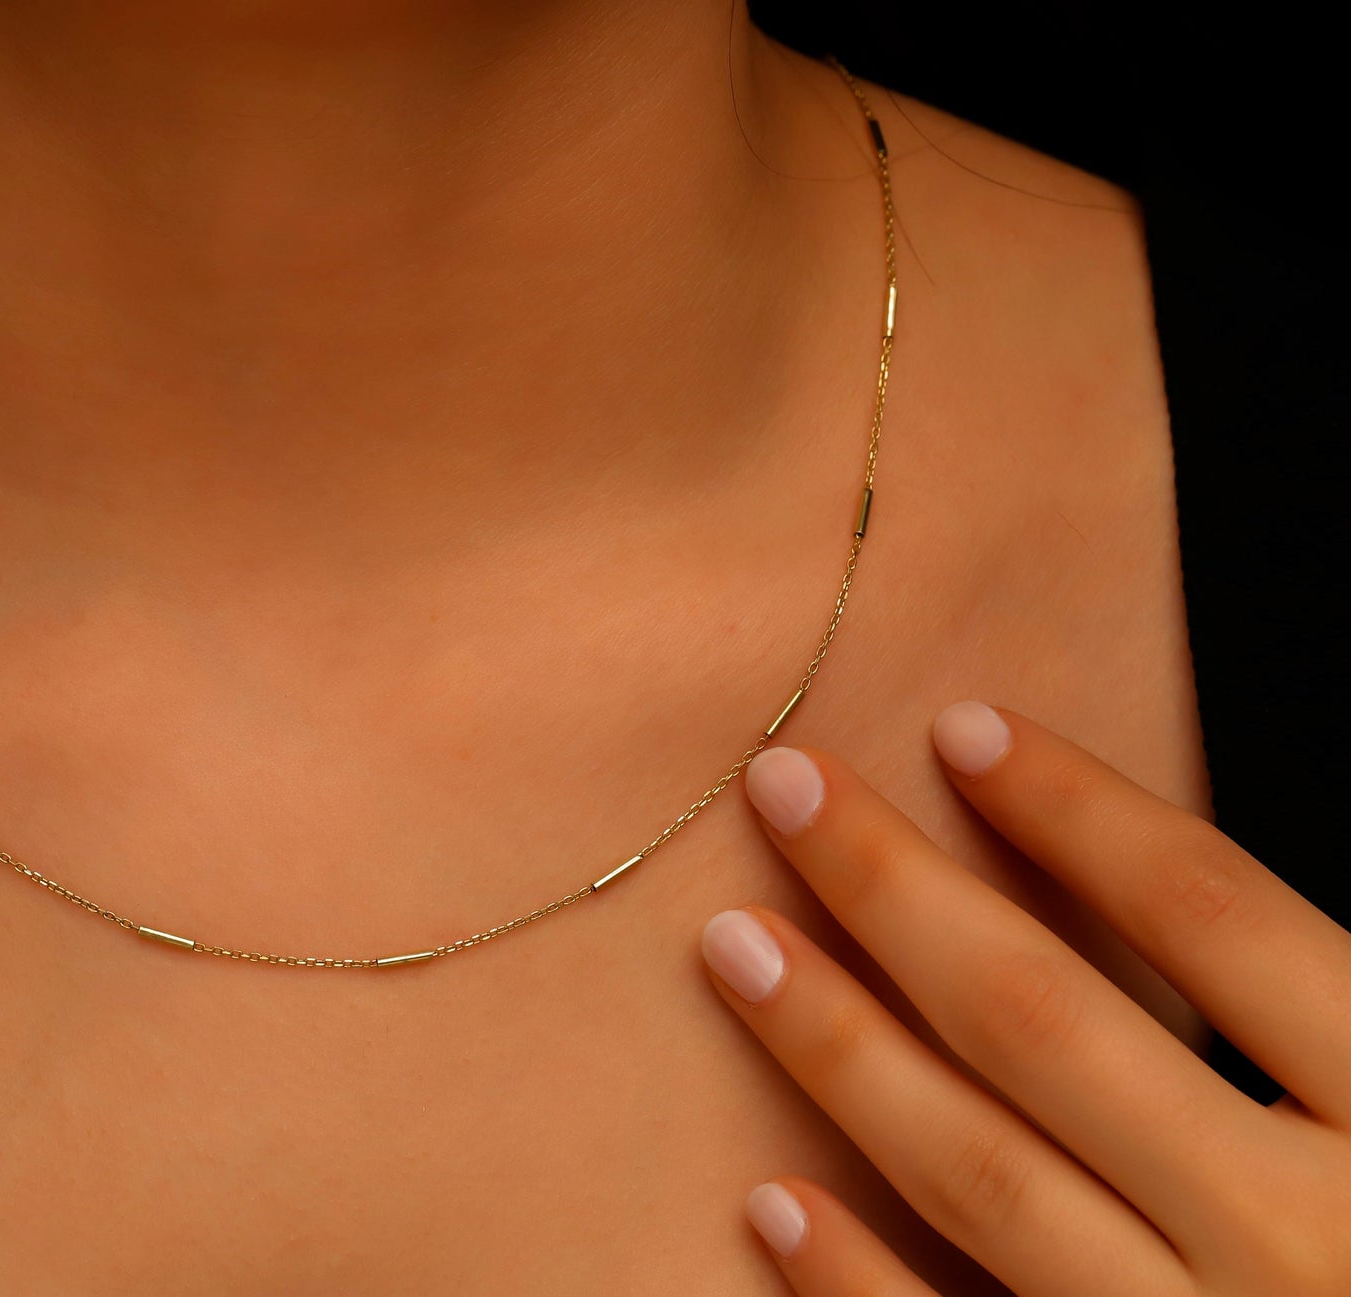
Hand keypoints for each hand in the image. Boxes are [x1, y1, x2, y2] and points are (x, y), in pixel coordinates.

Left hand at [702, 703, 1349, 1295]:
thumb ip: (1339, 1003)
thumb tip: (1183, 882)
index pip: (1219, 918)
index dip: (1081, 812)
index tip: (964, 726)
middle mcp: (1307, 1236)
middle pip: (1054, 1028)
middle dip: (901, 895)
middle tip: (785, 789)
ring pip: (985, 1177)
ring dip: (839, 1054)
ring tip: (733, 948)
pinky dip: (859, 1284)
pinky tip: (769, 1200)